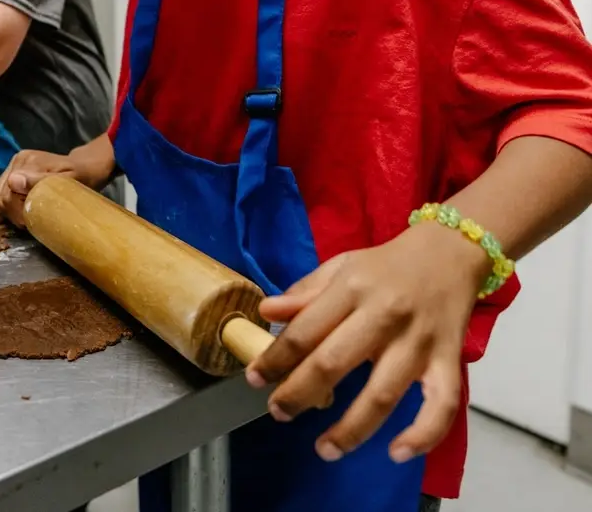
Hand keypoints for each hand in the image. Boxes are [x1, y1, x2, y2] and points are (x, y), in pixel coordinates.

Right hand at [0, 150, 79, 226]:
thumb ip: (40, 179)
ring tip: (29, 217)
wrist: (85, 168)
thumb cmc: (81, 175)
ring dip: (11, 212)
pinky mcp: (14, 177)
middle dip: (14, 212)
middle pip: (0, 195)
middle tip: (31, 221)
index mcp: (27, 160)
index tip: (31, 219)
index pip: (8, 190)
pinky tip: (25, 212)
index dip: (17, 209)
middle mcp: (17, 162)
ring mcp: (13, 169)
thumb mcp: (67, 177)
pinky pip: (2, 198)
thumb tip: (13, 181)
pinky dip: (10, 209)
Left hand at [244, 220, 490, 464]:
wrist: (450, 252)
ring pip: (382, 394)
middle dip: (299, 394)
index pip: (305, 330)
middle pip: (334, 363)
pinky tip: (397, 452)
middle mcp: (383, 315)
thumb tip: (266, 312)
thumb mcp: (341, 266)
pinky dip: (422, 435)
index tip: (255, 379)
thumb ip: (305, 292)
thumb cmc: (387, 264)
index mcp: (352, 288)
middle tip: (278, 413)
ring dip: (350, 429)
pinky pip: (442, 406)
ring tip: (325, 449)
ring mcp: (419, 342)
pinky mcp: (450, 361)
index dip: (275, 358)